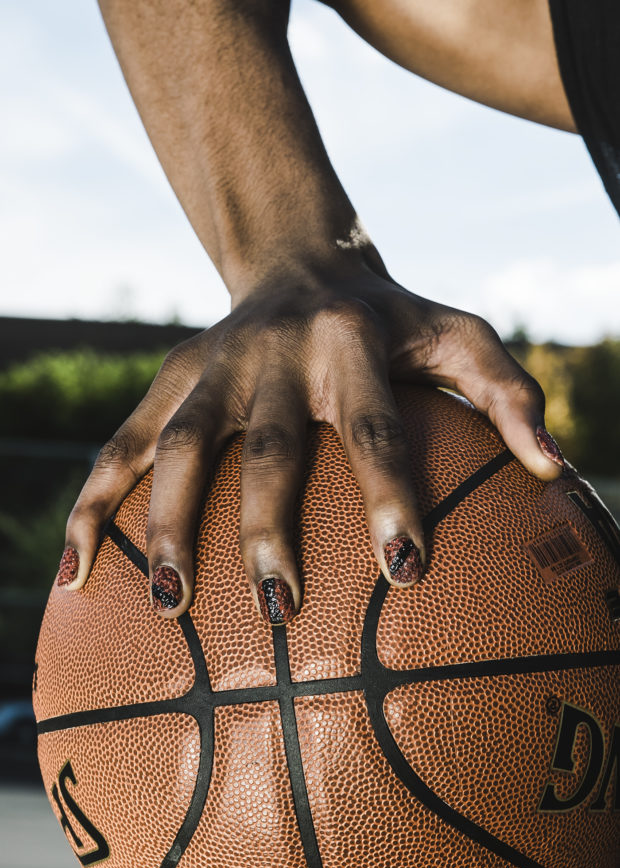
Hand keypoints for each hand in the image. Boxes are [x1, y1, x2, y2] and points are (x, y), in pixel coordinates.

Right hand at [56, 256, 563, 622]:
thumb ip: (507, 389)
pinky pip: (120, 445)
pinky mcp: (170, 380)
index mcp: (353, 340)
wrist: (302, 260)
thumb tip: (554, 468)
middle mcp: (274, 351)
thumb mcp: (458, 332)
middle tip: (281, 607)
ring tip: (175, 603)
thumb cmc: (392, 318)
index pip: (376, 426)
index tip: (409, 571)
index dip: (391, 494)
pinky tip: (78, 575)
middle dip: (268, 525)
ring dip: (168, 521)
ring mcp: (212, 366)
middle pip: (269, 445)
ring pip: (180, 445)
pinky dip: (94, 507)